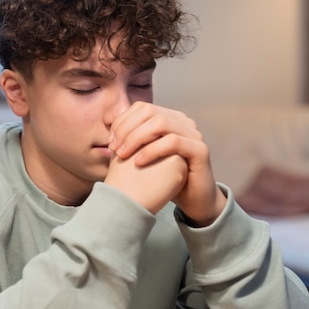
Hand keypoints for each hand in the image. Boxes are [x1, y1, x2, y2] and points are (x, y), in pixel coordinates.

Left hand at [107, 102, 225, 224]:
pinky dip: (152, 150)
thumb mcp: (145, 155)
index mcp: (170, 118)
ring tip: (123, 155)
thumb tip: (108, 121)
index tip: (110, 141)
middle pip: (149, 112)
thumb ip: (131, 138)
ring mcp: (194, 134)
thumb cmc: (165, 179)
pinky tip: (138, 163)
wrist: (192, 200)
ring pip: (160, 123)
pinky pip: (173, 142)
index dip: (122, 121)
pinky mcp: (200, 150)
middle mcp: (183, 122)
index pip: (142, 107)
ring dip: (136, 138)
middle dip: (126, 129)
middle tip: (114, 148)